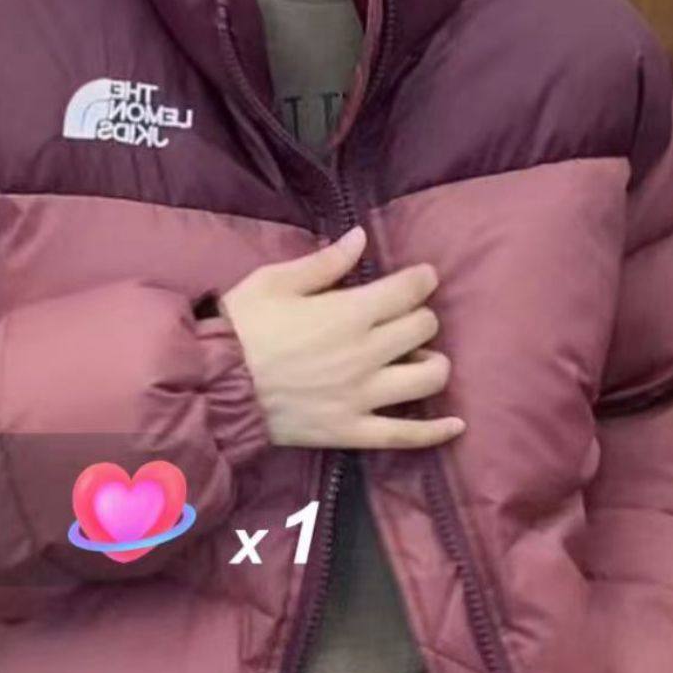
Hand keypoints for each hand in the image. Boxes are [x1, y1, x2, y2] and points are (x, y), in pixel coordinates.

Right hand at [218, 226, 465, 451]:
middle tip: (405, 315)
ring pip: (427, 379)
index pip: (408, 291)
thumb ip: (326, 262)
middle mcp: (366, 354)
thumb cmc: (244, 326)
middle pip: (423, 329)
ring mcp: (362, 397)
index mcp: (349, 312)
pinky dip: (435, 431)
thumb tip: (361, 237)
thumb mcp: (277, 280)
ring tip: (418, 357)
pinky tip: (456, 424)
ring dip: (432, 362)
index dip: (422, 279)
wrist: (216, 388)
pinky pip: (405, 435)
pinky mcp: (352, 432)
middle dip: (421, 316)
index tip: (421, 276)